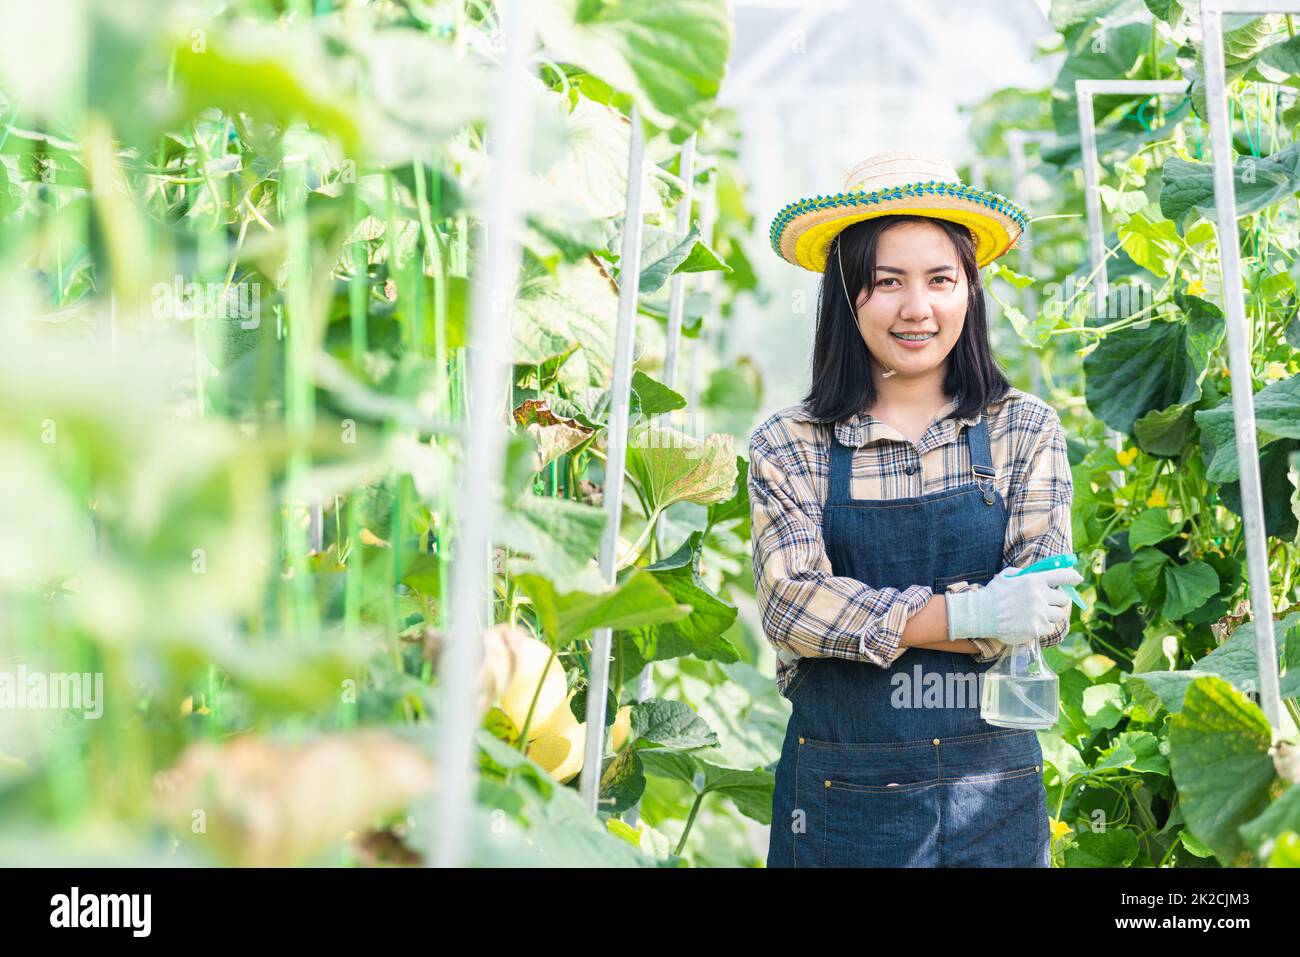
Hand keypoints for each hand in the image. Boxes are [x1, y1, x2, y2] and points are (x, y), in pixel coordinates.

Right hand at [946, 564, 1082, 645]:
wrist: (981, 614)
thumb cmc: (993, 594)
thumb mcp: (1008, 576)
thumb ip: (1025, 574)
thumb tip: (1039, 574)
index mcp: (1034, 580)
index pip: (1062, 576)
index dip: (1072, 577)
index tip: (1077, 579)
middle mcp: (1040, 596)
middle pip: (1063, 599)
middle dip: (1057, 601)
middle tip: (1049, 602)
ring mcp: (1039, 614)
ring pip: (1059, 615)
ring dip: (1051, 615)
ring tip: (1038, 615)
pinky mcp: (1037, 629)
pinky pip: (1050, 628)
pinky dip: (1043, 627)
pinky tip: (1032, 624)